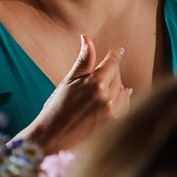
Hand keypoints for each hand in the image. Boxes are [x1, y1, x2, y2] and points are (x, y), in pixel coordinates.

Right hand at [21, 35, 131, 152]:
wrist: (52, 138)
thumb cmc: (56, 108)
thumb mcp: (68, 81)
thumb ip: (83, 60)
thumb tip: (87, 37)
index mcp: (96, 83)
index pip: (113, 63)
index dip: (115, 55)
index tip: (118, 50)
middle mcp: (108, 97)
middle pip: (118, 77)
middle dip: (111, 74)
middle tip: (98, 77)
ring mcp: (113, 112)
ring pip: (123, 91)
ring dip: (116, 88)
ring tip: (102, 91)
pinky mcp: (115, 124)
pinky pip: (125, 106)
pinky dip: (121, 101)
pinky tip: (111, 101)